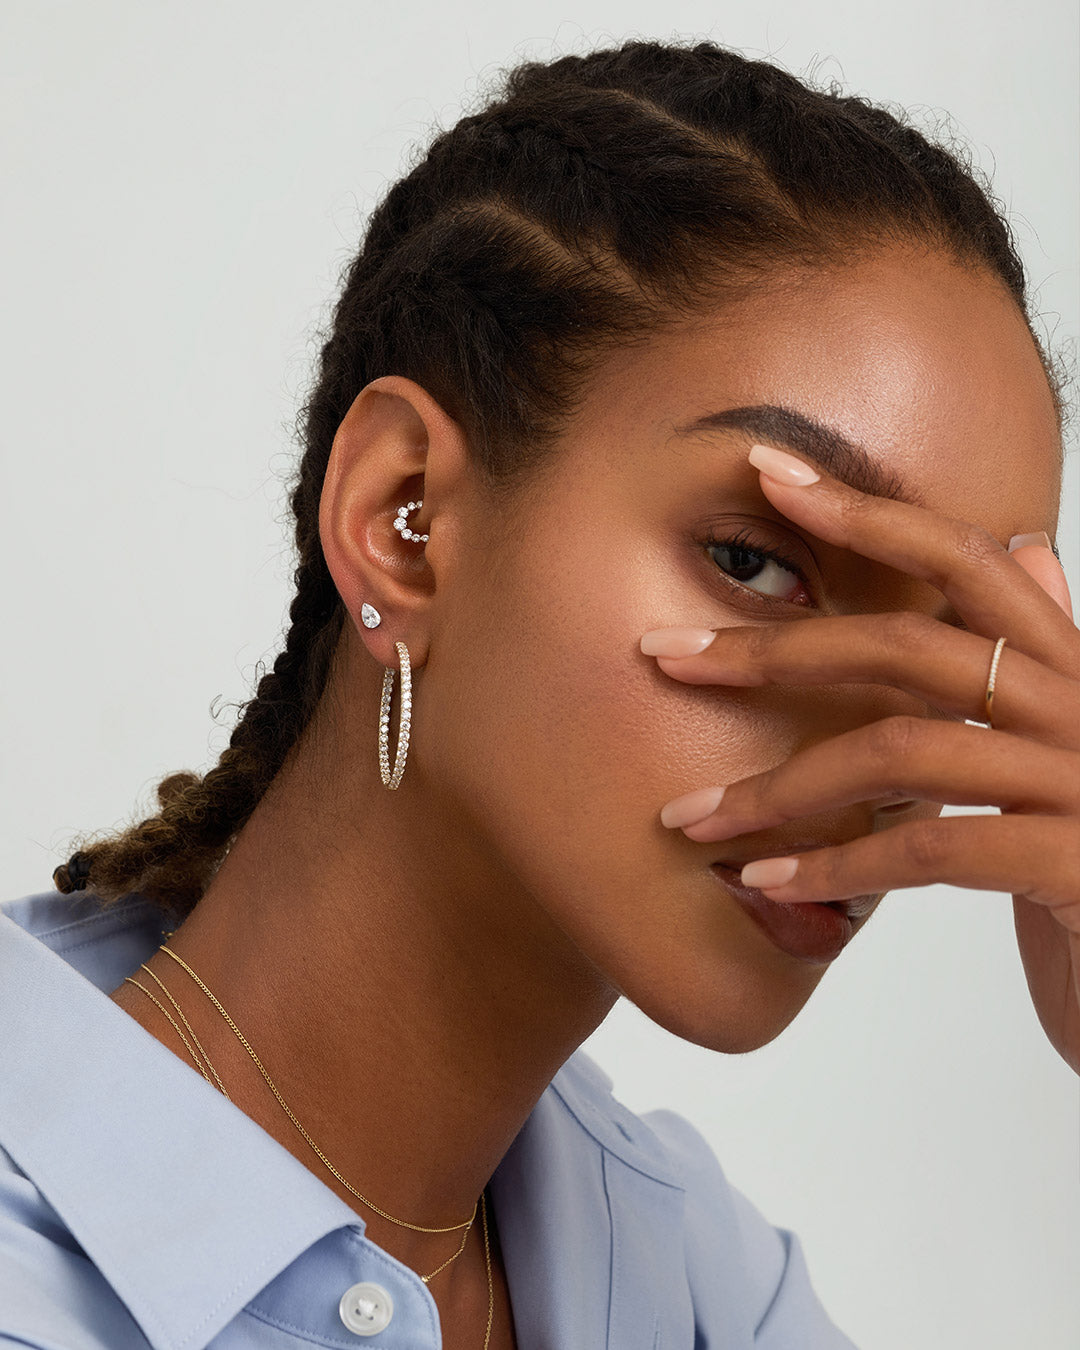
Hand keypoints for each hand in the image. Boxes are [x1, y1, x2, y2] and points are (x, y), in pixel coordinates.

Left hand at [641, 443, 1079, 1075]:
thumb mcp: (1067, 753)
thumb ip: (1041, 656)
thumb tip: (1025, 546)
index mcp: (1069, 672)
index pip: (966, 559)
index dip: (867, 511)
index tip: (765, 473)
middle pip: (907, 646)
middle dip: (772, 649)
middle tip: (665, 656)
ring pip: (901, 752)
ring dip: (778, 787)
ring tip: (694, 818)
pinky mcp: (1077, 868)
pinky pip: (929, 851)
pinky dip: (834, 867)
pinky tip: (769, 884)